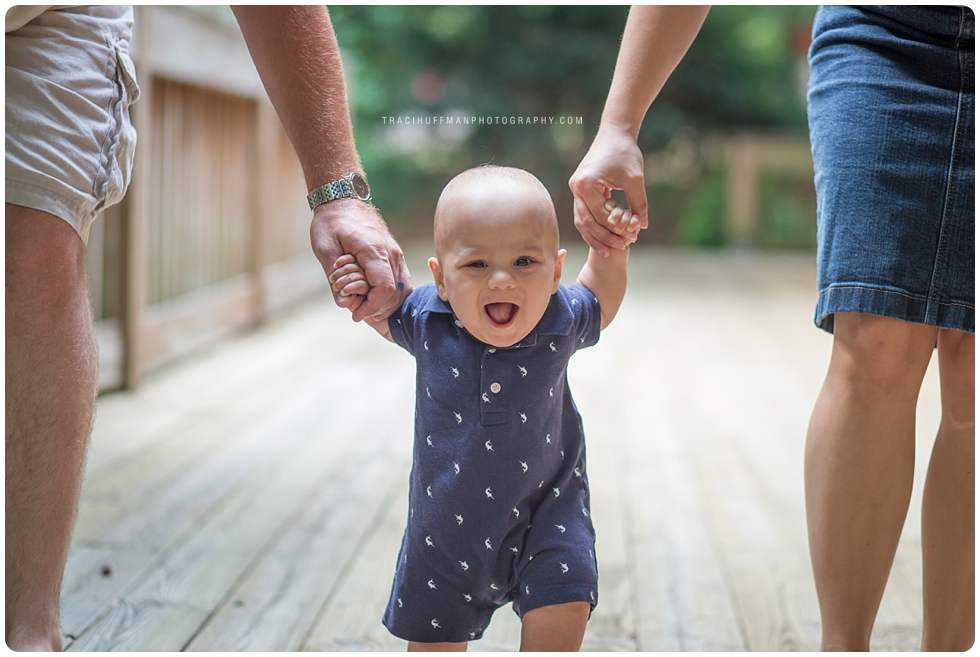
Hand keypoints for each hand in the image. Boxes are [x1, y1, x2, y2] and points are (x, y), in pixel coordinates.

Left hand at [310, 198, 410, 321]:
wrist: (343, 199)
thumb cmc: (331, 223)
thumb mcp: (325, 250)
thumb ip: (334, 279)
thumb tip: (345, 304)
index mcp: (375, 252)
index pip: (384, 289)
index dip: (371, 306)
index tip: (355, 314)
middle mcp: (392, 254)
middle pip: (395, 293)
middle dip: (375, 307)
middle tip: (355, 310)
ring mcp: (396, 255)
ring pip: (401, 289)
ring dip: (382, 301)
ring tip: (361, 303)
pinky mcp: (395, 255)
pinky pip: (399, 281)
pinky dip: (387, 292)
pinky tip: (369, 293)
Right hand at [568, 123, 648, 256]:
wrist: (614, 132)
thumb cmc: (625, 152)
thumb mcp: (635, 179)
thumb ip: (639, 203)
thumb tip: (643, 226)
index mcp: (586, 184)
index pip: (599, 216)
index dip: (615, 230)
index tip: (630, 239)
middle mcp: (576, 188)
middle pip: (585, 222)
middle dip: (603, 238)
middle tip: (620, 248)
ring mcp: (576, 189)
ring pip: (582, 220)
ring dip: (596, 235)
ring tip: (610, 249)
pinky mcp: (580, 189)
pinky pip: (584, 213)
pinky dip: (594, 225)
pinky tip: (606, 235)